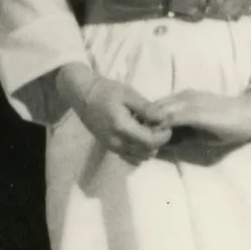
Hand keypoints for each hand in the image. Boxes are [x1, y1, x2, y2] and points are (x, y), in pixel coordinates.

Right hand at [56, 65, 171, 163]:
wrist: (84, 96)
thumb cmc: (107, 92)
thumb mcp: (129, 95)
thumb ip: (147, 108)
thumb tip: (164, 119)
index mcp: (123, 128)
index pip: (151, 141)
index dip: (163, 135)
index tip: (166, 123)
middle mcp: (117, 143)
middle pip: (147, 152)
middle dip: (158, 140)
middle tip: (158, 125)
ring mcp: (113, 148)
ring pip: (140, 157)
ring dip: (149, 146)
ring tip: (148, 129)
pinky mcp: (110, 148)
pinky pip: (131, 157)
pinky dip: (139, 150)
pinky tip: (138, 136)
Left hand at [147, 89, 250, 156]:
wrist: (250, 114)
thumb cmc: (228, 124)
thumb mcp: (198, 131)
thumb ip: (180, 136)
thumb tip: (160, 147)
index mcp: (181, 101)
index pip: (153, 110)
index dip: (144, 125)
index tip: (140, 141)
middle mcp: (181, 98)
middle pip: (149, 110)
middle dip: (141, 127)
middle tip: (138, 147)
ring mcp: (186, 102)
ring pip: (155, 112)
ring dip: (148, 129)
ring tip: (144, 147)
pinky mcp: (193, 110)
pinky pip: (168, 118)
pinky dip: (159, 130)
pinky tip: (156, 144)